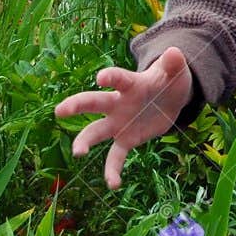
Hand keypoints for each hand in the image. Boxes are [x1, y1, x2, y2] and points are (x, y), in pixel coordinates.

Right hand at [53, 46, 194, 188]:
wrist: (170, 100)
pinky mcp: (126, 140)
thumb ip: (174, 64)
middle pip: (94, 103)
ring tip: (78, 152)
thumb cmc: (169, 81)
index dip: (111, 77)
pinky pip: (115, 156)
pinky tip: (113, 185)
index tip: (100, 78)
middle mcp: (118, 103)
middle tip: (60, 111)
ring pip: (96, 131)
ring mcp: (119, 123)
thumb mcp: (176, 72)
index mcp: (130, 84)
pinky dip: (113, 171)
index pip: (118, 79)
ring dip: (85, 141)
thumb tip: (175, 51)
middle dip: (77, 105)